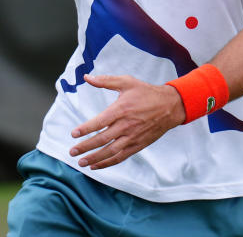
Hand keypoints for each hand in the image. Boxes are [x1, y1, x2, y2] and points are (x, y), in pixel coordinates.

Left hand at [68, 74, 185, 169]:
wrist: (170, 106)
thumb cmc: (146, 93)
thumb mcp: (127, 82)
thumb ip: (106, 81)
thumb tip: (87, 77)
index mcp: (121, 109)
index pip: (100, 122)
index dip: (85, 129)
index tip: (73, 134)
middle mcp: (126, 126)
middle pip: (102, 139)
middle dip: (85, 147)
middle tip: (72, 152)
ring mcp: (132, 137)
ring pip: (110, 152)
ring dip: (94, 158)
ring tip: (81, 162)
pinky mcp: (137, 145)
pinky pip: (120, 157)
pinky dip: (107, 163)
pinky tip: (96, 165)